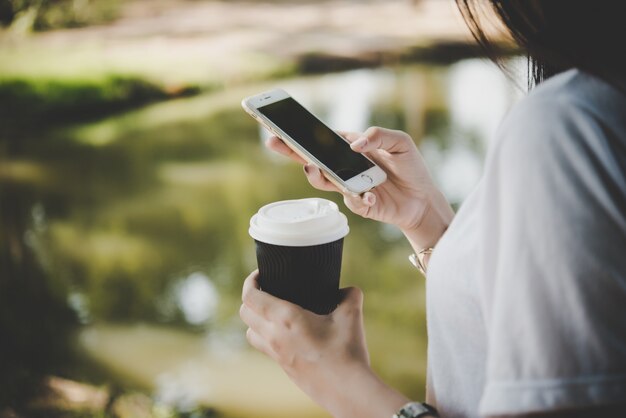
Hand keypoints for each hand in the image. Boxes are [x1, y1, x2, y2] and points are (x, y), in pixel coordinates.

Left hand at [239, 270, 368, 411]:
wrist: (346, 390)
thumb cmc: (346, 352)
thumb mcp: (351, 315)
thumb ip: (349, 295)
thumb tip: (349, 289)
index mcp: (285, 318)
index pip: (250, 296)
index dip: (250, 281)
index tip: (261, 274)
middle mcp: (274, 336)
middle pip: (244, 313)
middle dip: (250, 298)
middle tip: (266, 289)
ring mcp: (277, 354)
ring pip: (250, 333)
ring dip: (254, 320)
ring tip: (270, 312)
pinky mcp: (283, 368)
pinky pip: (264, 348)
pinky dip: (266, 336)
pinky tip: (285, 334)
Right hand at [267, 127, 452, 245]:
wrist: (424, 199)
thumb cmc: (410, 167)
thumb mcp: (400, 142)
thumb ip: (379, 136)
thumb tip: (355, 144)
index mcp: (350, 148)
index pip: (322, 139)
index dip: (302, 132)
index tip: (280, 124)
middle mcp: (345, 167)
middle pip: (311, 159)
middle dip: (291, 150)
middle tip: (273, 141)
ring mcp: (349, 187)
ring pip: (323, 181)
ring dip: (315, 175)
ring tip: (312, 168)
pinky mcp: (360, 205)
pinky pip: (351, 201)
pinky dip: (358, 197)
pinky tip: (369, 194)